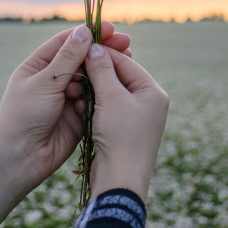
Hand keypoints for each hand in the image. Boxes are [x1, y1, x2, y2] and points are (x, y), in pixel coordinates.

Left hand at [0, 22, 129, 227]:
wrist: (19, 159)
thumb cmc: (23, 115)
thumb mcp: (45, 82)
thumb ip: (67, 58)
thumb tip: (85, 31)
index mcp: (38, 66)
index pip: (66, 43)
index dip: (89, 34)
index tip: (112, 29)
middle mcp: (52, 80)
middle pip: (82, 60)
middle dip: (102, 52)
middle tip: (127, 44)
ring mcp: (65, 99)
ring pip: (91, 80)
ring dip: (105, 74)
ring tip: (125, 65)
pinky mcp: (77, 117)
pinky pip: (94, 101)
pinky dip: (102, 96)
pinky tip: (113, 90)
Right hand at [85, 44, 168, 202]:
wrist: (119, 182)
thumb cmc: (121, 136)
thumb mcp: (111, 98)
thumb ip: (102, 70)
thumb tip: (95, 47)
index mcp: (153, 92)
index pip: (126, 63)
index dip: (103, 53)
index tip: (82, 46)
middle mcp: (148, 103)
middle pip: (118, 77)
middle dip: (96, 72)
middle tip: (75, 65)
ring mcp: (136, 118)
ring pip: (109, 94)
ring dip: (92, 89)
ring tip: (74, 85)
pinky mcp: (122, 132)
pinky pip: (106, 110)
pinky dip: (92, 105)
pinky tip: (78, 104)